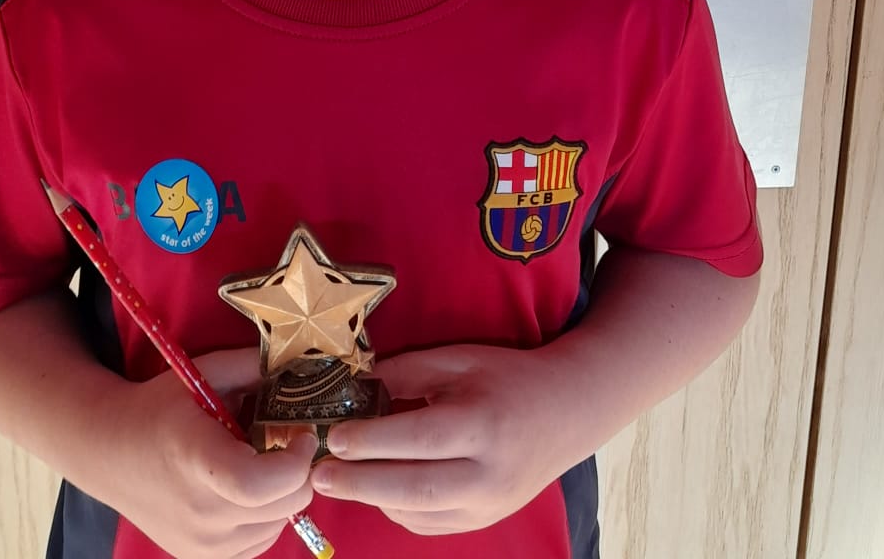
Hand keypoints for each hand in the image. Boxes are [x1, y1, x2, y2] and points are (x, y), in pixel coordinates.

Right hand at [95, 347, 317, 558]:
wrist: (109, 452)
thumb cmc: (158, 408)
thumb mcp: (202, 374)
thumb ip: (251, 365)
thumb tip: (298, 365)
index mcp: (198, 460)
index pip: (261, 484)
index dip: (295, 462)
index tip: (300, 434)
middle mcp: (200, 512)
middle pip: (283, 504)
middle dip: (299, 470)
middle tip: (287, 441)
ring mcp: (200, 544)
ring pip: (279, 525)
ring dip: (284, 494)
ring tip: (261, 463)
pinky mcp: (201, 558)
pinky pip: (260, 543)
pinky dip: (267, 517)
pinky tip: (247, 489)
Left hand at [309, 343, 572, 535]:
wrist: (565, 412)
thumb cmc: (505, 377)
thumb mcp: (457, 360)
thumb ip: (405, 372)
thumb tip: (352, 386)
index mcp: (482, 423)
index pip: (418, 439)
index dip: (371, 441)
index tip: (332, 437)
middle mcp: (487, 473)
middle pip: (413, 488)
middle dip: (359, 483)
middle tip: (318, 475)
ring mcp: (488, 505)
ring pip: (418, 513)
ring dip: (373, 498)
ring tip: (339, 480)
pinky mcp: (484, 521)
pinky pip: (430, 524)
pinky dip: (397, 509)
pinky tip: (377, 488)